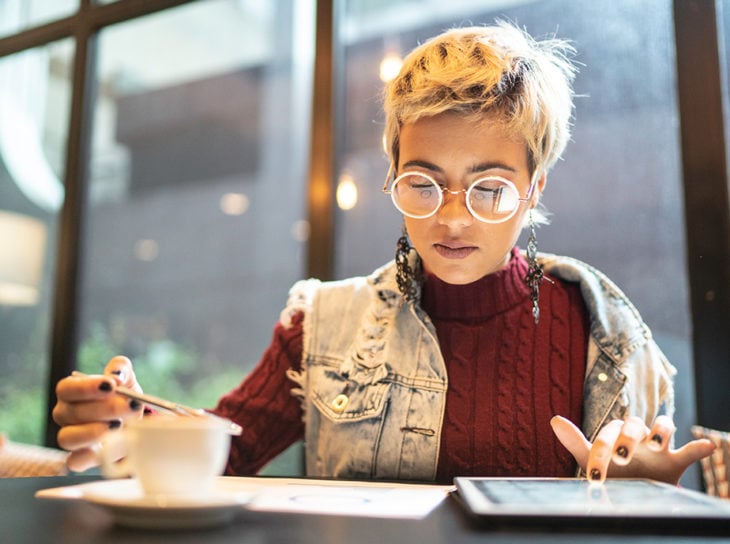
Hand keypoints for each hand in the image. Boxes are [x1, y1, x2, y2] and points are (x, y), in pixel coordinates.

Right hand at [53, 356, 143, 471]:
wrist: (136, 421)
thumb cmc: (123, 396)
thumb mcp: (126, 378)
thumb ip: (121, 368)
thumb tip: (116, 374)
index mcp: (71, 392)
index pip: (67, 388)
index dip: (87, 387)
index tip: (111, 385)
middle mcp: (65, 415)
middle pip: (72, 413)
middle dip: (105, 409)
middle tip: (129, 405)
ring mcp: (71, 437)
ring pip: (67, 438)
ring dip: (94, 432)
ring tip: (119, 425)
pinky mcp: (82, 457)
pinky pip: (75, 461)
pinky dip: (88, 457)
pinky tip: (106, 447)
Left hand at [550, 415, 714, 484]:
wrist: (630, 490)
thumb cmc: (610, 469)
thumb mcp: (591, 457)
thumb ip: (574, 440)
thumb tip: (554, 419)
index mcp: (617, 432)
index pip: (610, 431)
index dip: (601, 450)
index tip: (594, 474)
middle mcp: (637, 435)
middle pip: (636, 423)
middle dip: (629, 437)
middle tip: (622, 457)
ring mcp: (658, 447)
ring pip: (664, 425)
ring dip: (660, 431)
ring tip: (655, 443)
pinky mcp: (675, 461)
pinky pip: (690, 450)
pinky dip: (700, 447)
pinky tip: (707, 446)